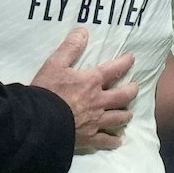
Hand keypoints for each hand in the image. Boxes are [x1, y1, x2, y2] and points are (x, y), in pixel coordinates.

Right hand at [30, 28, 137, 152]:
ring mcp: (96, 122)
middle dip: (131, 90)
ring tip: (128, 113)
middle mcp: (99, 102)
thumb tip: (83, 31)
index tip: (132, 59)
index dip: (124, 63)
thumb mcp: (54, 64)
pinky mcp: (90, 138)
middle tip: (134, 88)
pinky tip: (118, 141)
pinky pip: (106, 141)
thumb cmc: (46, 91)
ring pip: (118, 118)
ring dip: (125, 114)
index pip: (113, 70)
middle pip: (122, 96)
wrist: (39, 121)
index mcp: (91, 82)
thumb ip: (70, 48)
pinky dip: (113, 140)